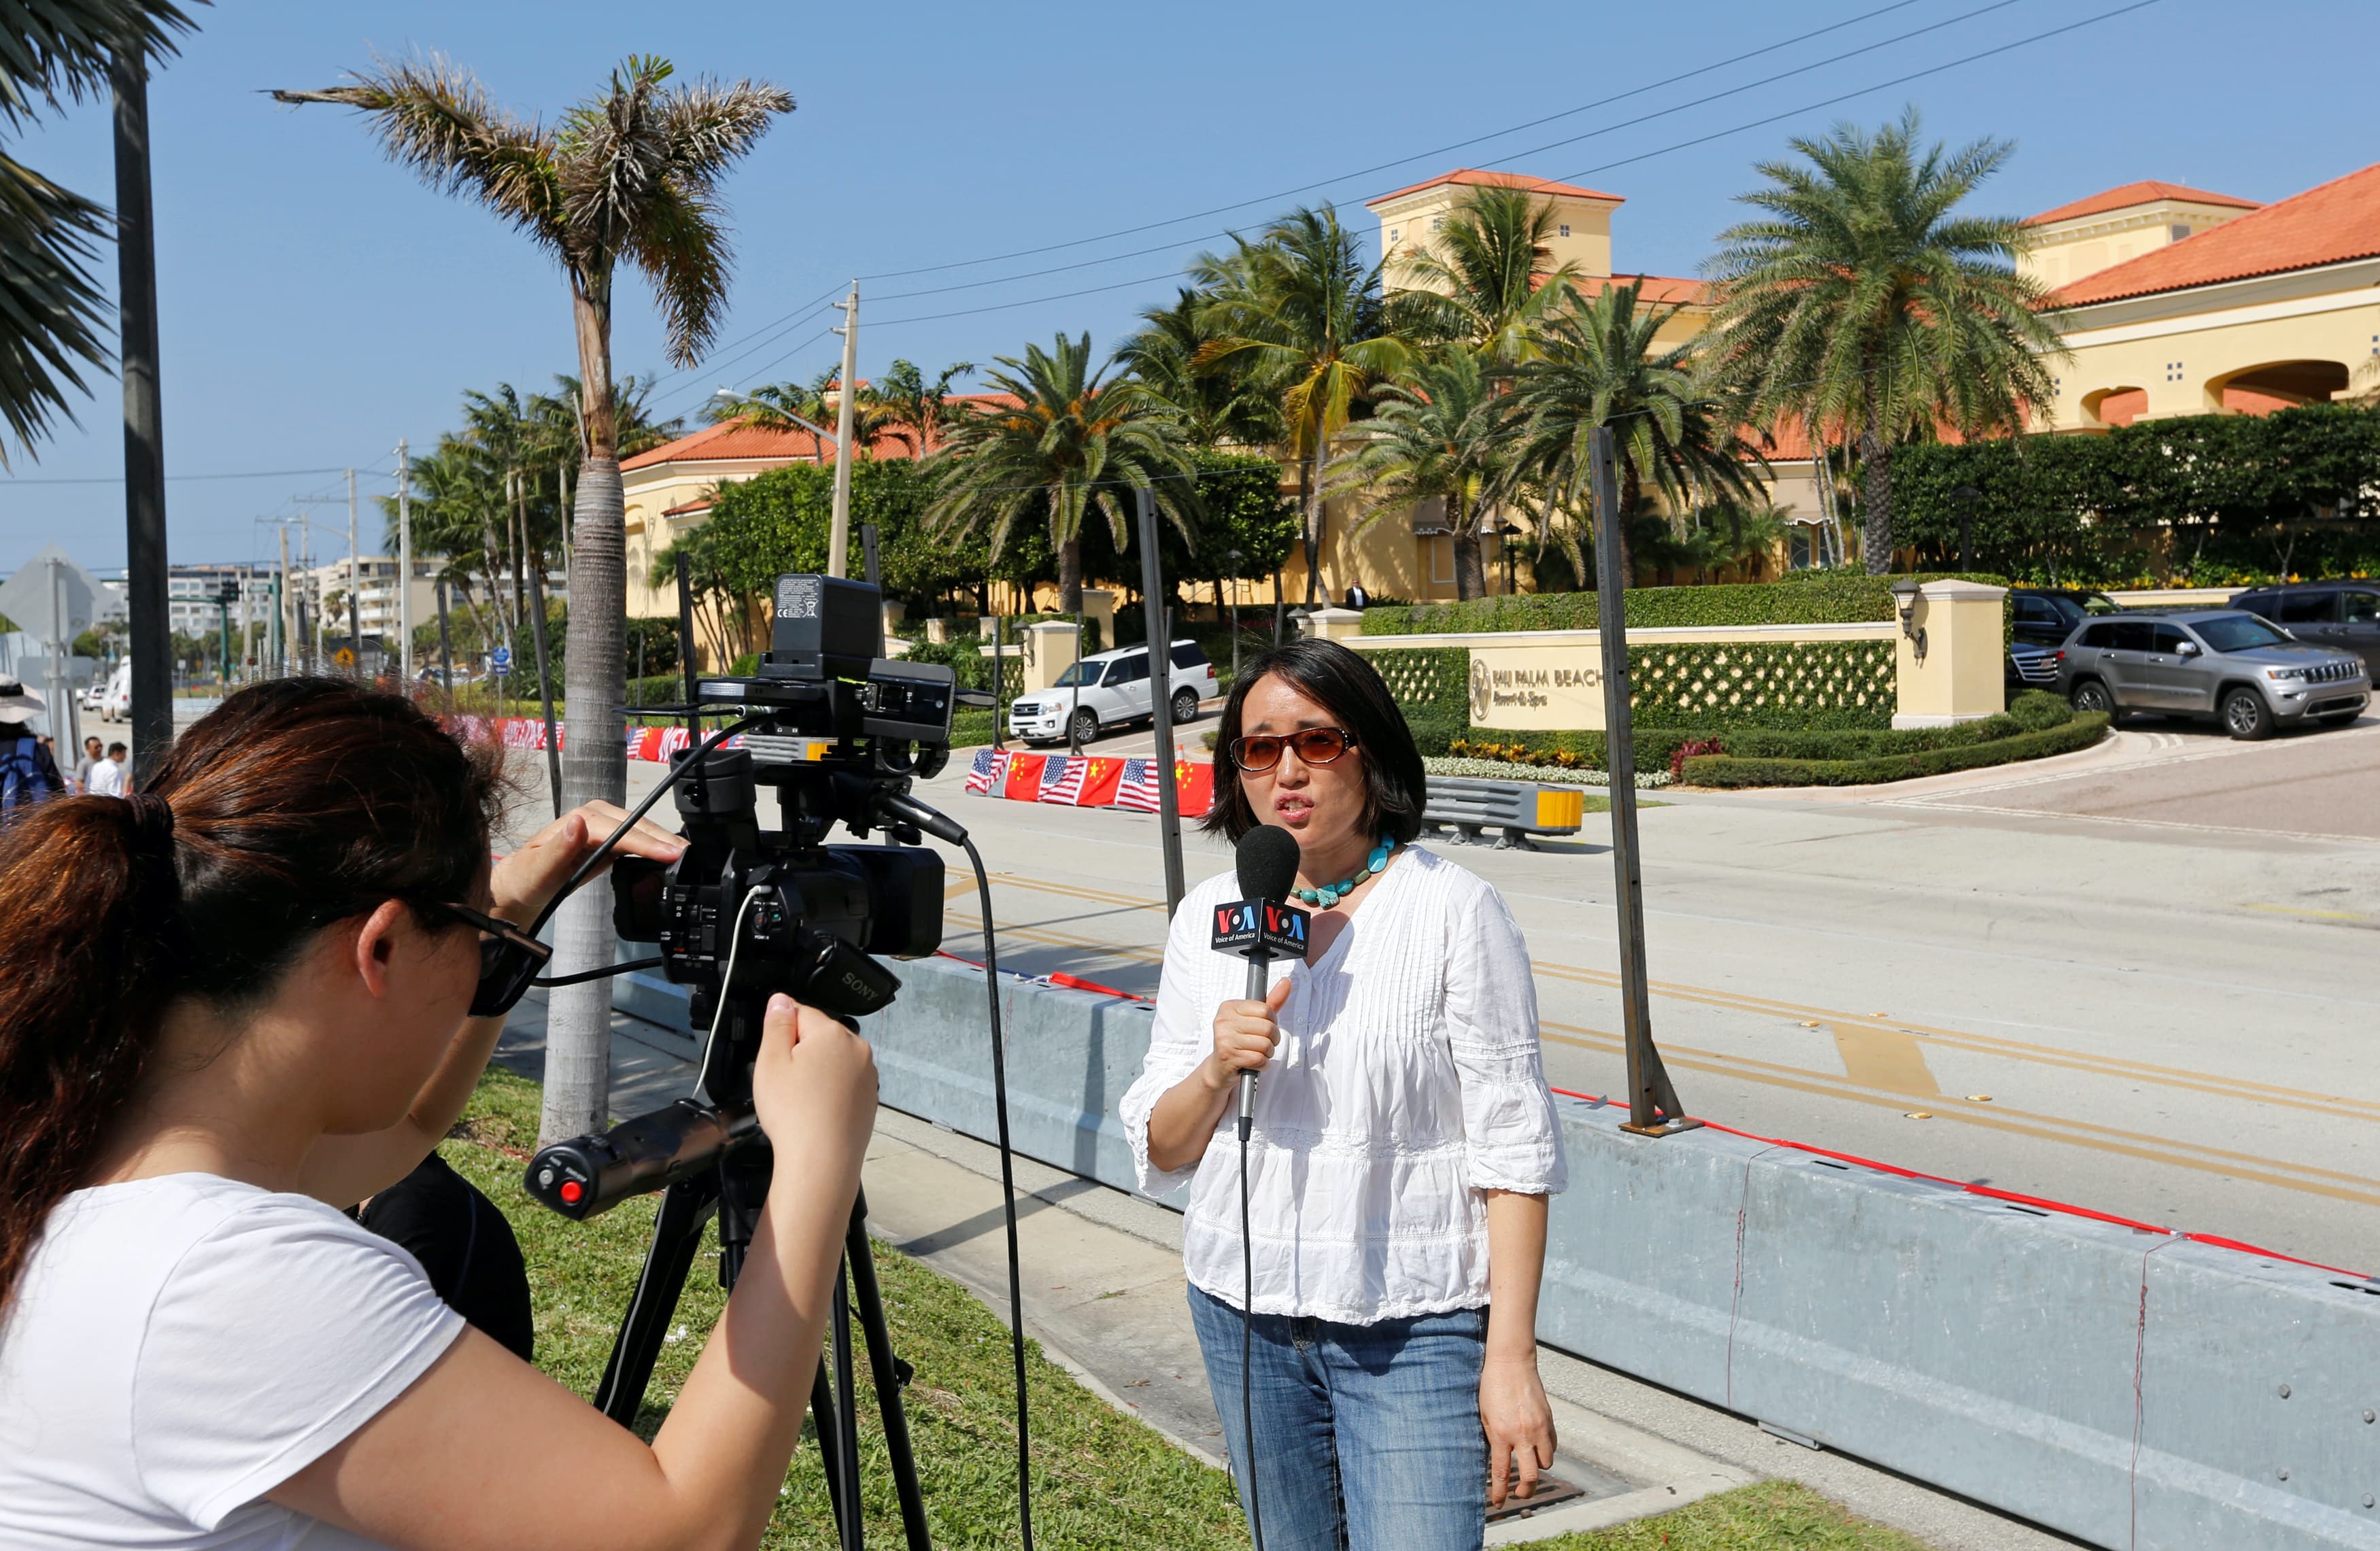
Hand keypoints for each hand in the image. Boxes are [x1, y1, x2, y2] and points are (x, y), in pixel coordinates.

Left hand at [489, 801, 683, 925]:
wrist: (522, 888)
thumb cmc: (526, 879)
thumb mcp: (537, 869)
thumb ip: (558, 849)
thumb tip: (578, 823)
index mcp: (579, 819)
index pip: (620, 829)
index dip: (646, 842)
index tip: (670, 853)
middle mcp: (595, 817)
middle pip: (637, 826)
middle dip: (665, 840)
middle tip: (691, 856)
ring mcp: (605, 828)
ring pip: (641, 831)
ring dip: (665, 842)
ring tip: (689, 856)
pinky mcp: (610, 841)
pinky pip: (638, 841)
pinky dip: (656, 848)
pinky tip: (670, 856)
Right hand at [752, 993, 876, 1173]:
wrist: (821, 1161)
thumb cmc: (794, 1115)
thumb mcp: (771, 1061)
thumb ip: (776, 1024)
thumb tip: (781, 1000)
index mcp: (833, 1033)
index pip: (800, 1011)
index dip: (780, 1031)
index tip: (772, 1054)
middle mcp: (857, 1048)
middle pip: (819, 1035)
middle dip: (799, 1051)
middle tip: (784, 1081)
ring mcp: (867, 1074)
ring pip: (832, 1059)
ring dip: (815, 1071)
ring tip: (799, 1099)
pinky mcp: (869, 1097)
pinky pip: (843, 1082)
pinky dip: (829, 1090)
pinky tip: (815, 1110)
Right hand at [1205, 977, 1291, 1091]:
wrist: (1220, 1068)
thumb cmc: (1238, 1041)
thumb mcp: (1253, 1019)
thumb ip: (1271, 1002)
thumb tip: (1286, 982)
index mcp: (1229, 1007)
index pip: (1266, 1010)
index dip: (1272, 1022)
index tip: (1264, 1028)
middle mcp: (1224, 1021)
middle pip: (1268, 1028)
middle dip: (1272, 1039)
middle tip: (1262, 1043)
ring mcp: (1225, 1039)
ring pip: (1265, 1045)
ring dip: (1267, 1053)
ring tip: (1256, 1053)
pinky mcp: (1229, 1056)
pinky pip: (1260, 1059)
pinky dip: (1262, 1064)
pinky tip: (1253, 1062)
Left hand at [1480, 1352, 1555, 1507]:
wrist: (1512, 1363)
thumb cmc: (1491, 1387)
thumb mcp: (1484, 1415)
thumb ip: (1492, 1439)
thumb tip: (1497, 1460)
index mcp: (1502, 1434)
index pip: (1501, 1473)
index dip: (1499, 1493)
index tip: (1498, 1503)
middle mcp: (1523, 1435)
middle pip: (1530, 1476)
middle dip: (1525, 1491)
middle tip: (1518, 1494)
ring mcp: (1539, 1428)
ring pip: (1546, 1463)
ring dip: (1537, 1469)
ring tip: (1527, 1466)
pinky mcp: (1549, 1420)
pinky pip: (1552, 1446)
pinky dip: (1546, 1452)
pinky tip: (1537, 1448)